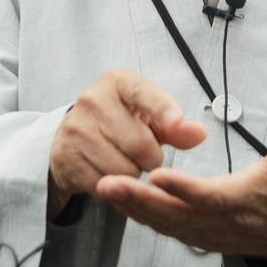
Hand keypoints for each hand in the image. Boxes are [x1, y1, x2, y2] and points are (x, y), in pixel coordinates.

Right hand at [48, 69, 206, 220]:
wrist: (74, 137)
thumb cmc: (118, 122)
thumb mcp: (148, 118)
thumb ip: (176, 128)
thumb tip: (200, 134)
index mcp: (117, 82)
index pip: (142, 92)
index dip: (162, 108)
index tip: (175, 121)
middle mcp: (93, 100)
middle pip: (140, 143)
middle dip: (151, 158)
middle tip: (145, 154)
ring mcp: (76, 128)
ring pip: (123, 168)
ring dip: (133, 173)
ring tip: (126, 161)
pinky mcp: (66, 155)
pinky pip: (105, 183)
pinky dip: (115, 185)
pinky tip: (109, 171)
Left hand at [96, 119, 266, 261]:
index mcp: (243, 200)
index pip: (209, 196)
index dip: (183, 188)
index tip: (157, 173)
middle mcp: (220, 222)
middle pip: (175, 215)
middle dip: (139, 199)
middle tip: (108, 181)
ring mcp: (206, 232)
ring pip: (163, 223)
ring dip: (131, 207)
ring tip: (103, 186)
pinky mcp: (197, 234)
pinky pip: (163, 227)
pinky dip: (138, 214)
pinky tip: (118, 199)